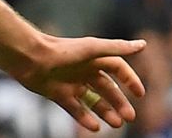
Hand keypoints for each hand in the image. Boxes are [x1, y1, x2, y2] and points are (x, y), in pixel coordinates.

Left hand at [14, 35, 146, 131]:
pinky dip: (85, 118)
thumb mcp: (92, 49)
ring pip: (93, 101)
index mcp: (93, 58)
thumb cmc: (62, 50)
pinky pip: (75, 109)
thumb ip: (117, 48)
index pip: (118, 69)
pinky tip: (95, 127)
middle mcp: (83, 70)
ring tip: (116, 124)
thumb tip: (143, 44)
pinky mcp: (58, 94)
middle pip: (107, 89)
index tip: (140, 94)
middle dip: (120, 103)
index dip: (129, 80)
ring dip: (106, 112)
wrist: (29, 57)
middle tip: (129, 117)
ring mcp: (71, 83)